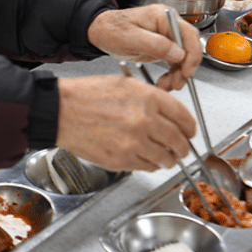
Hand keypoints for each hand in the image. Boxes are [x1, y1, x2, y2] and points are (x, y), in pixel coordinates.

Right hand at [55, 75, 195, 170]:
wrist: (61, 111)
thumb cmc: (86, 95)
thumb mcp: (124, 84)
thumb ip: (150, 98)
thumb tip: (168, 114)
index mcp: (147, 98)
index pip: (183, 117)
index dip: (190, 127)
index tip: (190, 131)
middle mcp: (144, 121)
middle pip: (178, 141)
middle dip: (183, 147)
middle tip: (182, 148)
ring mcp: (134, 143)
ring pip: (165, 158)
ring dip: (169, 159)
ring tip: (166, 157)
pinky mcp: (122, 160)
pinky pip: (147, 168)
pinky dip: (151, 166)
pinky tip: (147, 159)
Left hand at [87, 5, 201, 90]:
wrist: (100, 32)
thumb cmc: (111, 29)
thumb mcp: (131, 37)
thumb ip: (156, 44)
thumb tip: (179, 54)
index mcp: (162, 16)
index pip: (189, 34)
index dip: (192, 54)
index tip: (187, 71)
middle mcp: (167, 26)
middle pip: (189, 47)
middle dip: (185, 67)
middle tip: (177, 82)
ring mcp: (165, 37)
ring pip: (183, 58)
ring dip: (178, 74)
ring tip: (168, 85)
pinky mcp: (162, 48)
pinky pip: (174, 63)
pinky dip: (171, 74)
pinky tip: (164, 82)